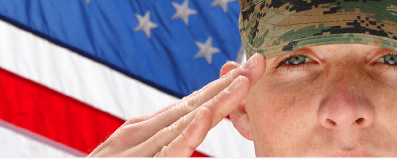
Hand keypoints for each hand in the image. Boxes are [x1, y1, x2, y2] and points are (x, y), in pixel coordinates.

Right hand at [87, 54, 264, 156]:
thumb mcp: (140, 155)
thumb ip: (166, 144)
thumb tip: (193, 126)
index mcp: (149, 130)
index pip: (193, 104)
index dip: (223, 86)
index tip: (251, 70)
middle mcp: (143, 133)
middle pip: (194, 105)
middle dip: (228, 84)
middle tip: (258, 63)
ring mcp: (138, 149)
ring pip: (185, 123)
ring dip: (216, 100)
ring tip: (243, 82)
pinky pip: (166, 153)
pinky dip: (185, 135)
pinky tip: (204, 120)